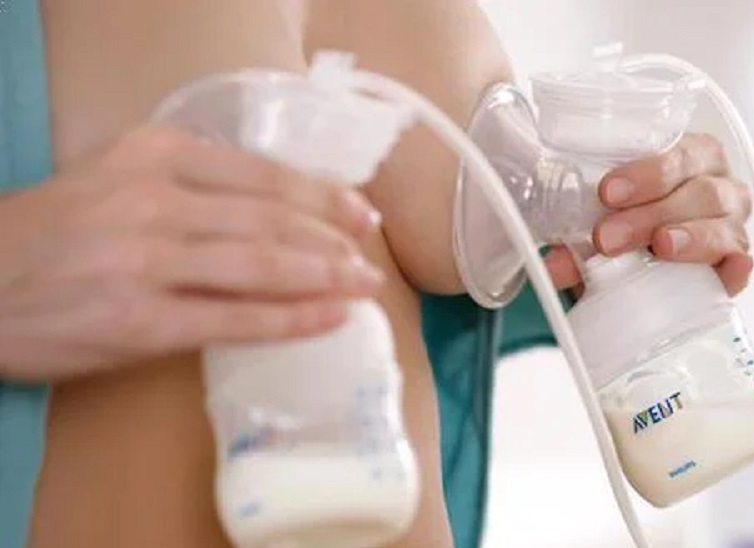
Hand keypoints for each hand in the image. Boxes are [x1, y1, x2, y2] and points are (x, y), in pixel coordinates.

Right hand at [0, 126, 383, 380]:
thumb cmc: (50, 232)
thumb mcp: (114, 175)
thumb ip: (186, 178)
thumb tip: (271, 199)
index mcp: (154, 155)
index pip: (263, 174)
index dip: (322, 196)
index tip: (359, 212)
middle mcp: (156, 200)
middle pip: (273, 218)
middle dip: (335, 238)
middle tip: (370, 255)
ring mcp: (149, 262)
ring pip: (264, 265)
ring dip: (326, 277)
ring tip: (363, 286)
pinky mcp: (142, 322)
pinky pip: (235, 320)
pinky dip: (291, 320)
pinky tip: (327, 319)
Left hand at [545, 133, 753, 295]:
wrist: (652, 259)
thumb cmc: (632, 222)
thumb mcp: (602, 222)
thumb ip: (576, 239)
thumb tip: (551, 265)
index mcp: (690, 157)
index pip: (677, 153)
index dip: (645, 172)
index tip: (607, 192)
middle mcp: (719, 185)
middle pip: (698, 191)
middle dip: (651, 213)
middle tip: (608, 236)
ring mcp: (733, 224)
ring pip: (722, 224)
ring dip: (689, 236)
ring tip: (661, 247)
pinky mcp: (737, 263)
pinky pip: (743, 264)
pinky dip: (736, 268)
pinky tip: (729, 271)